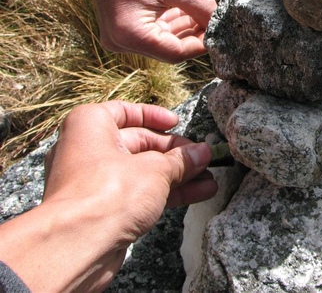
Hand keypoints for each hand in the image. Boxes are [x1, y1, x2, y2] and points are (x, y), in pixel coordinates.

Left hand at [0, 101, 216, 291]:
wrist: (77, 246)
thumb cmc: (107, 193)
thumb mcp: (155, 170)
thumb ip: (180, 161)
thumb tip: (202, 153)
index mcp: (90, 126)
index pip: (125, 112)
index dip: (154, 117)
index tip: (177, 123)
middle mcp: (87, 150)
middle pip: (139, 144)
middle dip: (175, 153)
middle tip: (203, 157)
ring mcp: (94, 181)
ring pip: (142, 172)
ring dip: (177, 175)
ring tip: (209, 179)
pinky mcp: (103, 209)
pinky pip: (139, 194)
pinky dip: (166, 193)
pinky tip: (198, 194)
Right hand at [90, 0, 216, 63]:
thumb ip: (201, 7)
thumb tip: (219, 23)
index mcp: (132, 34)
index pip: (176, 52)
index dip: (201, 44)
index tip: (219, 33)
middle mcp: (122, 42)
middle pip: (169, 49)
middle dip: (193, 36)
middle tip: (212, 21)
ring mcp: (119, 37)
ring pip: (162, 42)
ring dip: (183, 29)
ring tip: (201, 13)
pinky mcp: (122, 28)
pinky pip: (152, 33)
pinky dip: (169, 25)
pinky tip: (185, 12)